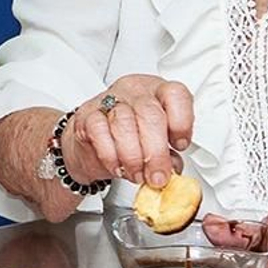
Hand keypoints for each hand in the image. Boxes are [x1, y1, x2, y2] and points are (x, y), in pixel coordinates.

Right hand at [65, 76, 193, 188]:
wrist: (93, 143)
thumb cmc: (131, 140)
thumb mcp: (157, 144)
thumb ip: (169, 156)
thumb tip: (173, 170)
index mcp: (159, 92)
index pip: (175, 94)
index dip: (181, 122)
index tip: (179, 146)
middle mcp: (135, 91)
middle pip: (149, 114)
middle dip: (155, 152)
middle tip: (157, 176)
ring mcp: (107, 99)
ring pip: (124, 124)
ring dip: (133, 157)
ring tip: (137, 174)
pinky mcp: (86, 113)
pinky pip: (99, 131)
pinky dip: (110, 155)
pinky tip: (117, 166)